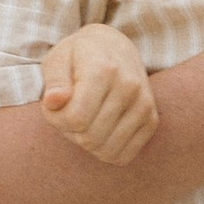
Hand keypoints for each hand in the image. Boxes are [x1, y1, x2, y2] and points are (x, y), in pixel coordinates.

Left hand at [40, 24, 159, 165]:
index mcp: (104, 70)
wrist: (116, 47)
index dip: (56, 118)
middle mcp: (129, 88)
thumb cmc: (79, 56)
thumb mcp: (58, 59)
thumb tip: (52, 102)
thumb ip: (54, 82)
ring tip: (85, 118)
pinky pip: (123, 156)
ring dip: (87, 142)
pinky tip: (100, 129)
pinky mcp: (151, 121)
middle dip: (70, 131)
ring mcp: (144, 106)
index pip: (75, 118)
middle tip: (68, 111)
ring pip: (106, 151)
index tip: (54, 104)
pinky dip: (106, 150)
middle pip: (89, 138)